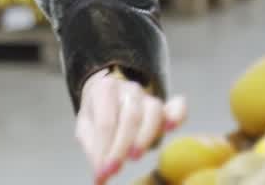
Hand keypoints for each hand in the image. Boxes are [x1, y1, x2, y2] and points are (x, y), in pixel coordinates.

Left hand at [75, 68, 187, 183]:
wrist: (109, 93)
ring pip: (153, 112)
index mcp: (104, 89)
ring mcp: (149, 96)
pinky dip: (178, 116)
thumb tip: (101, 176)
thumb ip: (93, 149)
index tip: (102, 171)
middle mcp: (129, 89)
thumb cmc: (97, 113)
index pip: (105, 121)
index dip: (104, 148)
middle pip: (130, 117)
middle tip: (114, 169)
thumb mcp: (86, 127)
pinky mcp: (166, 106)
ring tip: (135, 156)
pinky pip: (177, 107)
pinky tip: (172, 127)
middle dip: (122, 146)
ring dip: (145, 136)